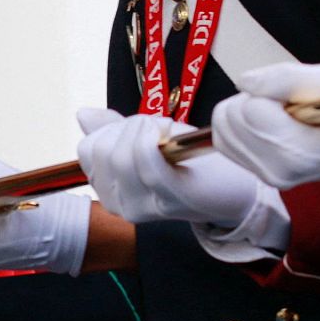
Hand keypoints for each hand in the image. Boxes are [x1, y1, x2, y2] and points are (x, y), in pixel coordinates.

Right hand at [76, 108, 263, 225]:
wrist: (237, 186)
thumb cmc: (192, 161)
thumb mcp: (145, 141)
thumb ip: (113, 132)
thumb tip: (82, 114)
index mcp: (110, 193)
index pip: (86, 149)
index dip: (112, 129)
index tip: (140, 129)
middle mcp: (121, 206)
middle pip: (101, 150)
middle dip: (128, 126)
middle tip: (158, 129)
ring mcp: (145, 206)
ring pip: (120, 154)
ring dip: (146, 128)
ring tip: (168, 133)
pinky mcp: (170, 198)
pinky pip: (144, 157)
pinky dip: (155, 134)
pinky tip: (170, 135)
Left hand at [211, 62, 319, 187]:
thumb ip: (284, 78)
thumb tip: (243, 82)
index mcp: (296, 150)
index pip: (247, 108)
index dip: (267, 91)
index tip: (294, 97)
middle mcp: (277, 170)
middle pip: (228, 119)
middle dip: (251, 101)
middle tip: (287, 105)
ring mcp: (268, 177)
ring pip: (222, 131)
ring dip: (244, 114)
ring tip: (281, 115)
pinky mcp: (261, 176)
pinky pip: (227, 143)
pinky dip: (242, 127)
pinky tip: (270, 125)